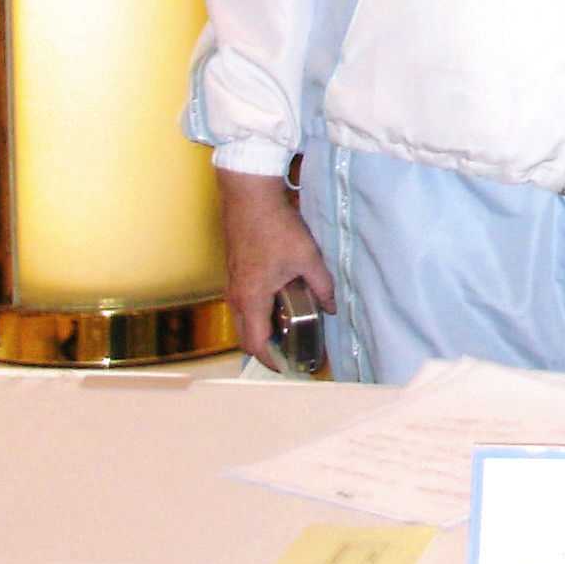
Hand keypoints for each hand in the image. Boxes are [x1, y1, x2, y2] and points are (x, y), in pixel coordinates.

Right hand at [216, 167, 333, 372]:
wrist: (249, 197)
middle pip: (246, 335)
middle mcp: (237, 295)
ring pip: (243, 317)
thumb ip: (322, 286)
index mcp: (252, 298)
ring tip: (288, 325)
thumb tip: (332, 307)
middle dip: (266, 347)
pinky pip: (243, 301)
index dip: (271, 360)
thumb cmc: (275, 227)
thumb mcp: (307, 258)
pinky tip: (280, 298)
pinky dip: (258, 309)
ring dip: (262, 326)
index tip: (286, 366)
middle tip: (288, 350)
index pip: (256, 344)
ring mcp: (232, 282)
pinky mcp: (234, 270)